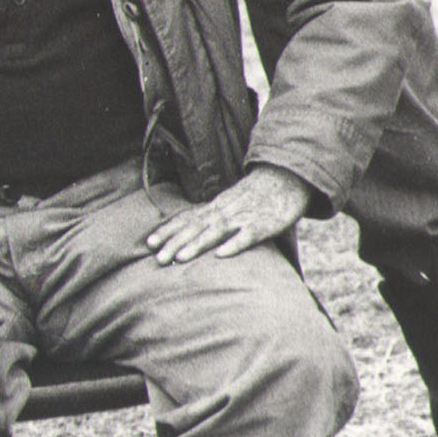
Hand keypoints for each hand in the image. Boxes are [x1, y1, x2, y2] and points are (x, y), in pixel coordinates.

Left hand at [145, 164, 312, 264]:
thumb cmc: (257, 195)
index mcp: (216, 206)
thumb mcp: (231, 203)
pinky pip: (247, 235)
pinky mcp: (263, 224)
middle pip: (196, 227)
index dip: (168, 230)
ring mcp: (243, 216)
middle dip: (175, 243)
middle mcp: (225, 210)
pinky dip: (234, 244)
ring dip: (197, 244)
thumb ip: (214, 217)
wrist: (288, 177)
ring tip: (180, 259)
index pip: (187, 217)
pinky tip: (221, 255)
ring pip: (216, 231)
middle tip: (158, 259)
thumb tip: (193, 232)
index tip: (149, 242)